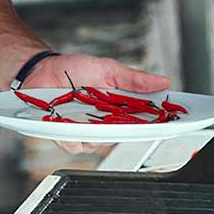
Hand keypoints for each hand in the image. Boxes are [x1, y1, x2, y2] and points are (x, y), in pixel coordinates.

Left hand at [25, 54, 171, 154]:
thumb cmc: (73, 70)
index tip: (173, 121)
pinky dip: (73, 137)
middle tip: (128, 119)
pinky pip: (74, 145)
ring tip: (90, 117)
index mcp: (118, 108)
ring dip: (96, 132)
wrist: (41, 70)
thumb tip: (163, 81)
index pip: (143, 120)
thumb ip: (133, 79)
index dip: (159, 123)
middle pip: (123, 136)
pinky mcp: (65, 136)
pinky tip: (70, 125)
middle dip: (128, 130)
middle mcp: (104, 123)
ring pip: (99, 144)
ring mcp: (85, 131)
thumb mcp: (107, 69)